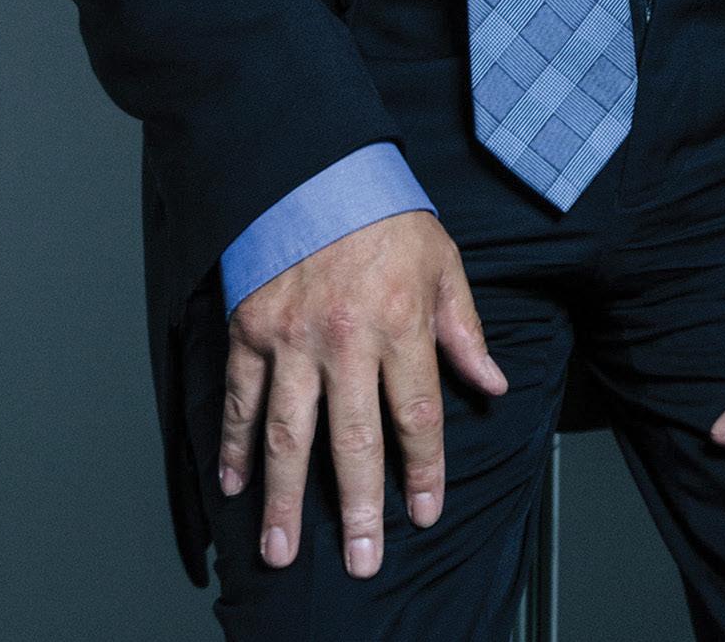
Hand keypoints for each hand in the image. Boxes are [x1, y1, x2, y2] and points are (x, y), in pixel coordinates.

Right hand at [218, 209, 507, 578]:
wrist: (316, 163)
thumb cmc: (384, 212)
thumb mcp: (442, 262)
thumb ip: (464, 330)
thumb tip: (491, 385)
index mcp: (401, 322)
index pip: (417, 416)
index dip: (423, 471)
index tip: (424, 513)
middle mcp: (347, 338)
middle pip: (354, 441)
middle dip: (358, 509)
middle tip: (362, 560)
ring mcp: (293, 337)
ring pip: (289, 434)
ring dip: (284, 498)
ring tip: (282, 551)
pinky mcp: (251, 327)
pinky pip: (241, 398)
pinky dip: (233, 445)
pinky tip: (234, 485)